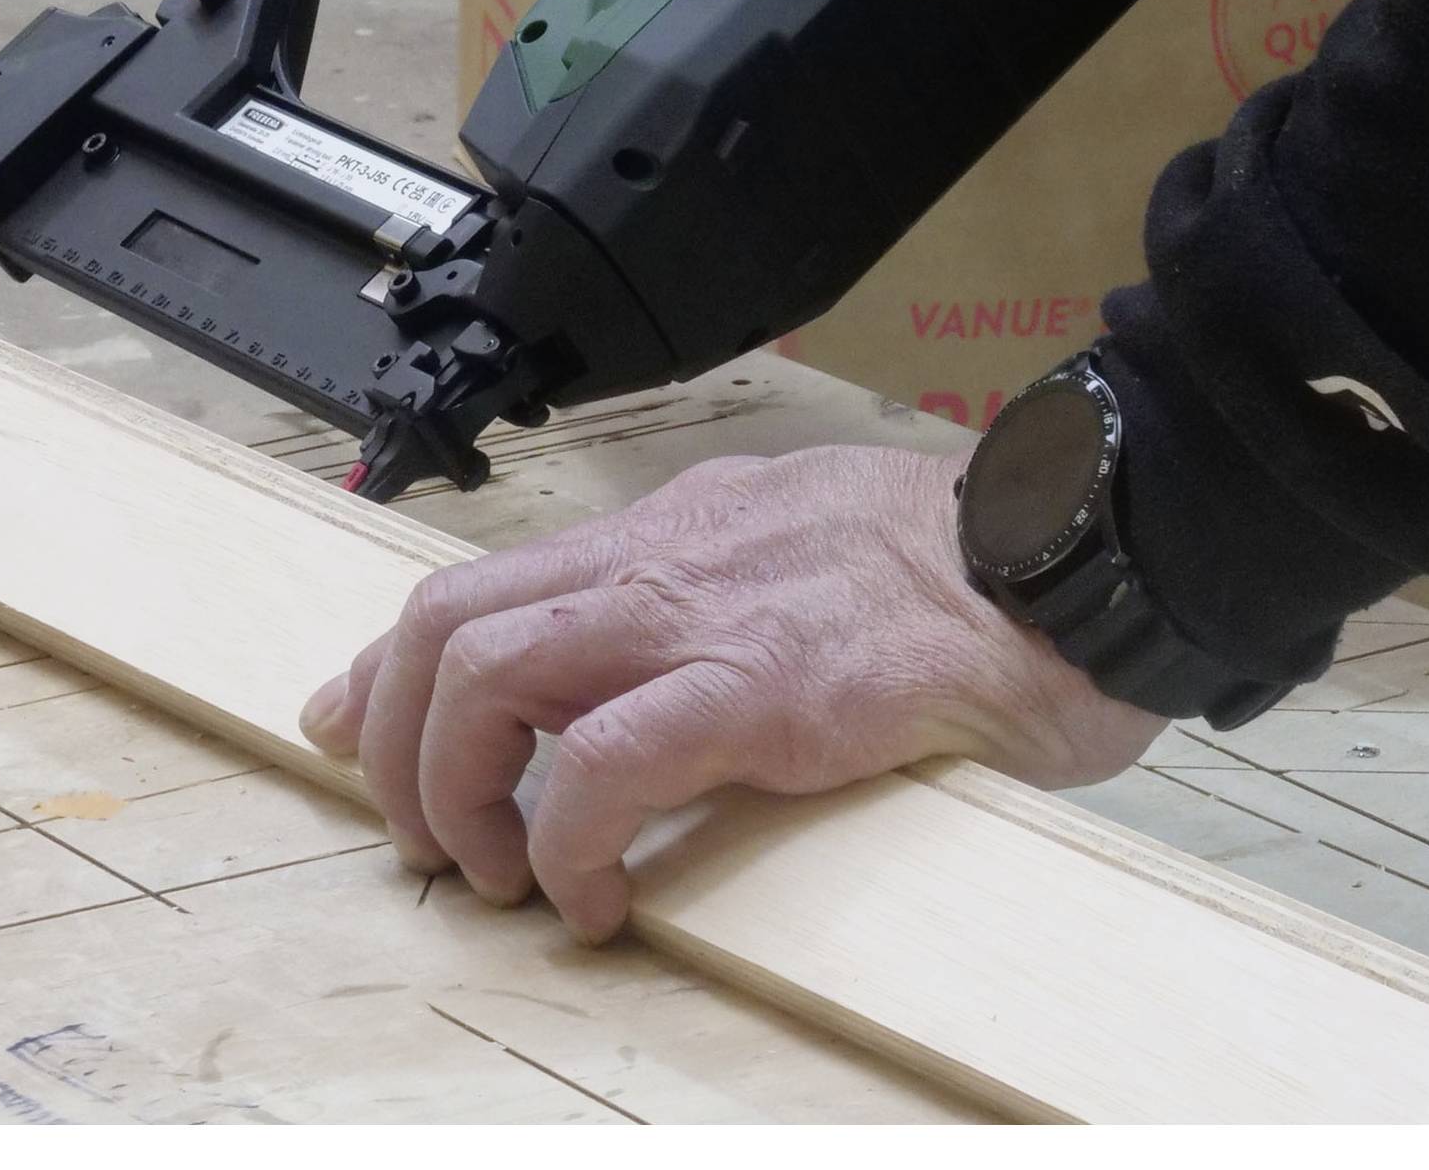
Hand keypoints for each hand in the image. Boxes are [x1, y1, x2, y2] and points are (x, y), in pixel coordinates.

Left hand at [298, 447, 1164, 942]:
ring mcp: (710, 616)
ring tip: (507, 875)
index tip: (350, 729)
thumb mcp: (814, 558)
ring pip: (490, 671)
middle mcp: (668, 558)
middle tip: (437, 842)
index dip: (388, 667)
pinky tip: (599, 899)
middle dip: (398, 741)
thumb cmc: (974, 573)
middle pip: (446, 619)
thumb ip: (720, 603)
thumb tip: (649, 678)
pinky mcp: (766, 687)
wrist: (1077, 552)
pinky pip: (606, 762)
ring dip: (459, 792)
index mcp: (680, 530)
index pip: (482, 578)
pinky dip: (567, 841)